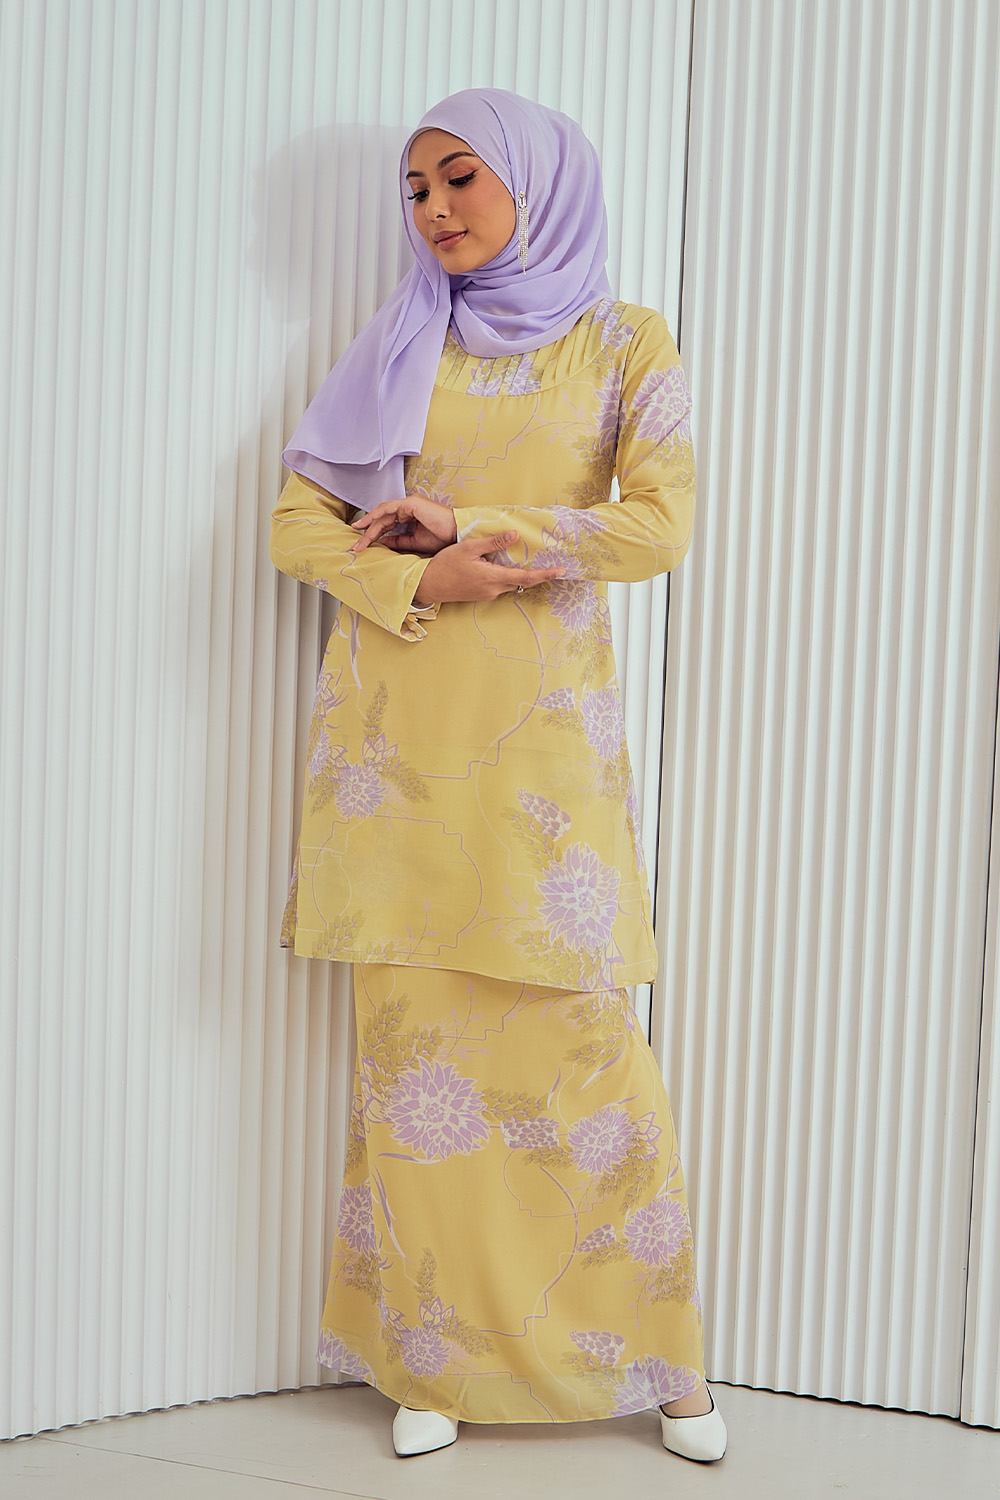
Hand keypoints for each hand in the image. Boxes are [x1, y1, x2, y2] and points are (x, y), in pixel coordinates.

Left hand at [349, 493, 456, 555]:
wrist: (457, 534)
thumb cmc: (442, 537)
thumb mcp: (414, 542)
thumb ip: (398, 541)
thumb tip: (381, 542)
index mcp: (411, 514)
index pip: (388, 524)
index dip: (375, 534)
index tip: (363, 544)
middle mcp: (409, 507)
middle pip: (383, 519)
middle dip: (368, 532)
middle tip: (356, 545)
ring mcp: (409, 503)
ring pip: (383, 514)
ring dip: (369, 526)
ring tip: (358, 538)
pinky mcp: (411, 503)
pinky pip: (388, 508)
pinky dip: (376, 515)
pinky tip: (366, 524)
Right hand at [412, 532, 564, 604]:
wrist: (428, 585)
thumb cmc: (445, 565)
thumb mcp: (469, 548)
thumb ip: (494, 543)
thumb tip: (514, 536)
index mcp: (493, 577)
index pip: (527, 577)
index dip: (546, 574)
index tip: (561, 571)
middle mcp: (494, 589)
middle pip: (521, 580)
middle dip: (536, 573)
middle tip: (550, 564)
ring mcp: (488, 594)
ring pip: (510, 581)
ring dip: (518, 572)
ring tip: (523, 559)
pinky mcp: (482, 594)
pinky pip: (499, 584)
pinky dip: (505, 574)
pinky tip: (500, 564)